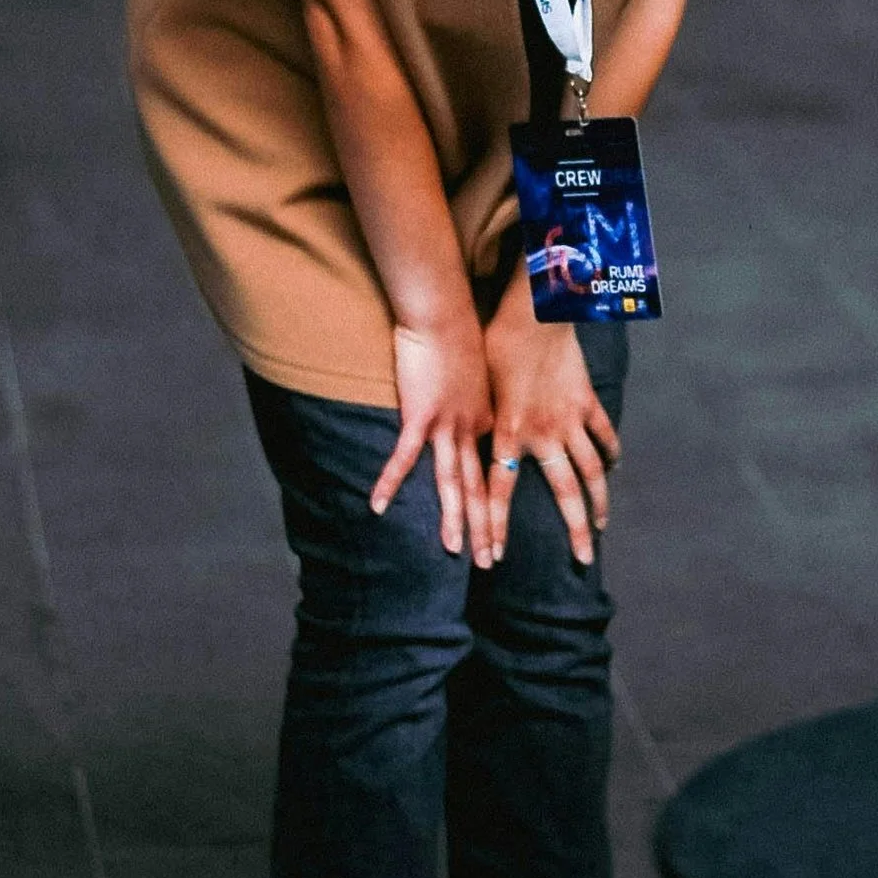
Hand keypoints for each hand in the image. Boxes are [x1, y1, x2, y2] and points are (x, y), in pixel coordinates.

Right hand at [372, 316, 498, 561]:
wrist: (444, 314)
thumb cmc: (459, 336)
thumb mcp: (478, 376)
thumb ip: (474, 400)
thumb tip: (470, 411)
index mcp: (487, 422)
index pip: (492, 475)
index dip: (497, 509)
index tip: (501, 538)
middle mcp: (471, 430)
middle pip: (479, 488)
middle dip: (484, 529)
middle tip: (488, 563)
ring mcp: (446, 426)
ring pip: (452, 482)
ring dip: (453, 518)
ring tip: (453, 551)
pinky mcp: (420, 416)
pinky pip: (404, 458)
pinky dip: (389, 482)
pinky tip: (375, 507)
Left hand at [486, 303, 619, 568]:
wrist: (532, 312)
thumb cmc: (494, 343)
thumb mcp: (479, 390)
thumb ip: (482, 423)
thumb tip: (470, 448)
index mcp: (508, 432)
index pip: (499, 492)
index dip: (495, 527)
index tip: (494, 558)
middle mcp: (543, 433)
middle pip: (566, 493)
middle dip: (574, 530)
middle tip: (581, 561)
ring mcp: (570, 419)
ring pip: (592, 471)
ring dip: (599, 502)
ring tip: (601, 526)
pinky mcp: (586, 401)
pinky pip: (603, 434)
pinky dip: (610, 452)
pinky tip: (613, 469)